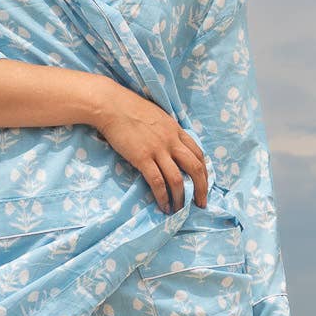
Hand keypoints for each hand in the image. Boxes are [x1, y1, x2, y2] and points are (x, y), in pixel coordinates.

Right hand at [90, 82, 207, 213]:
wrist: (112, 105)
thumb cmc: (130, 108)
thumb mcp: (158, 117)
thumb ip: (168, 131)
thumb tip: (171, 145)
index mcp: (176, 130)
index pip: (198, 154)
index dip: (204, 172)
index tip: (203, 184)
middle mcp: (172, 141)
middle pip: (196, 168)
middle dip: (201, 189)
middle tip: (201, 204)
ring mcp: (158, 150)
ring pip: (178, 179)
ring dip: (181, 197)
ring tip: (180, 210)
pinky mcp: (142, 158)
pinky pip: (157, 182)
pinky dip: (163, 197)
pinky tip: (163, 206)